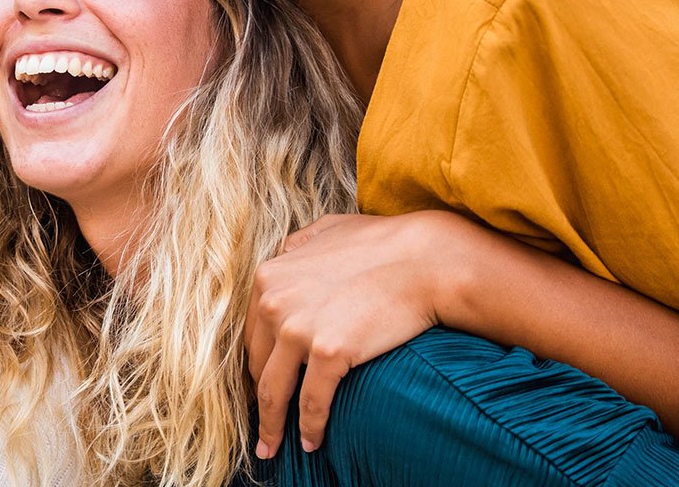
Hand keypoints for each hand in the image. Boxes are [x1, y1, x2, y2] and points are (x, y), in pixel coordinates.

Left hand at [246, 211, 458, 458]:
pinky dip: (309, 428)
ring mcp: (299, 328)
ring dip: (272, 426)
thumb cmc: (384, 244)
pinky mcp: (329, 352)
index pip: (252, 335)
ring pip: (274, 392)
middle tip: (263, 426)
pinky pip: (312, 403)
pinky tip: (313, 442)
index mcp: (269, 277)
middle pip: (257, 366)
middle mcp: (274, 302)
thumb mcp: (327, 230)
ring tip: (273, 448)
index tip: (260, 389)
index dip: (256, 366)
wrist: (426, 260)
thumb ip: (298, 244)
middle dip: (259, 400)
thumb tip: (286, 252)